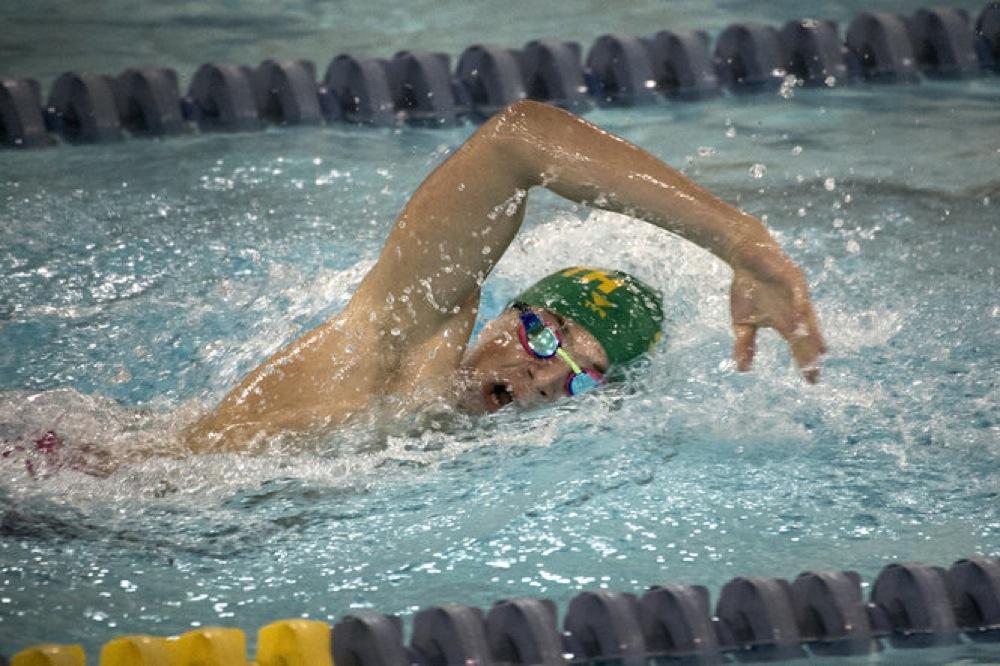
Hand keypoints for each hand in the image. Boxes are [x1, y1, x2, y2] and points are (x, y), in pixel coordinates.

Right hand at [729, 244, 825, 381]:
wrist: (745, 256)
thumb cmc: (747, 289)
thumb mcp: (742, 323)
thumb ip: (745, 345)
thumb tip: (743, 370)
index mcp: (785, 323)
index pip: (798, 346)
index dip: (805, 362)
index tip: (812, 381)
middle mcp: (795, 311)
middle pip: (806, 335)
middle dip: (810, 352)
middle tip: (816, 370)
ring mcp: (796, 295)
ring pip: (806, 316)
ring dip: (811, 333)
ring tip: (818, 351)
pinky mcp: (793, 278)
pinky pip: (798, 294)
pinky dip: (799, 306)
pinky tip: (800, 318)